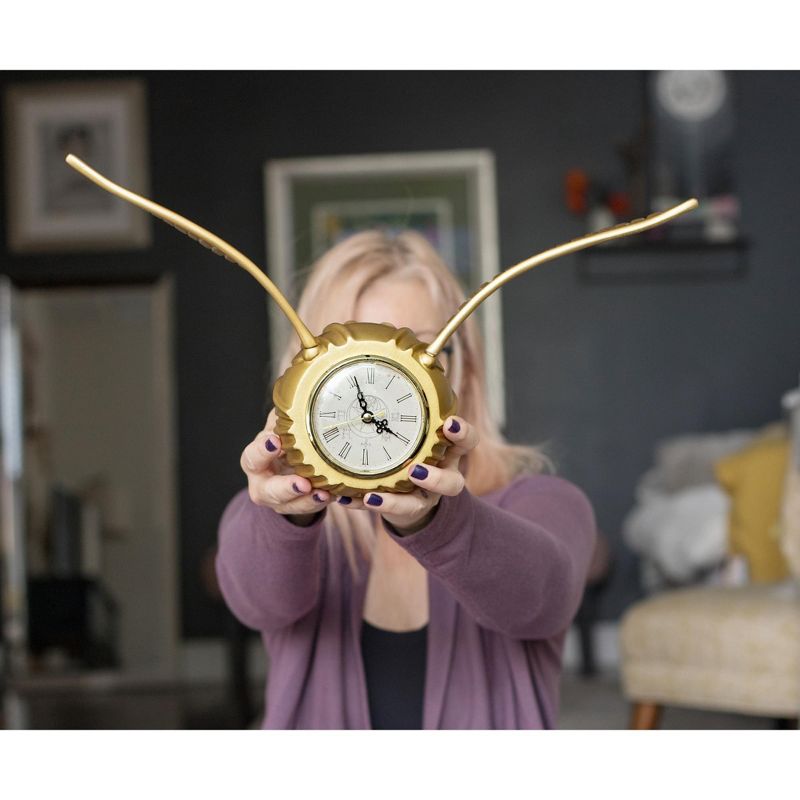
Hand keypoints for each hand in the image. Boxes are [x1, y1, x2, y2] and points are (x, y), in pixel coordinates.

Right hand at [240, 408, 332, 525]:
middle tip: (303, 483)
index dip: (262, 451)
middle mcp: (263, 483)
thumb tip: (294, 388)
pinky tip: (334, 494)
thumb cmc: (282, 444)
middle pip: (269, 491)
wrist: (284, 470)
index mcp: (256, 460)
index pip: (253, 456)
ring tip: (324, 493)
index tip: (275, 442)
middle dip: (286, 488)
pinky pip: (309, 508)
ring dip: (308, 501)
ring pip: (291, 505)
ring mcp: (279, 500)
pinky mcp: (296, 508)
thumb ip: (284, 415)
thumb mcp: (279, 429)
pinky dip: (321, 502)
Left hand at [338, 415, 478, 534]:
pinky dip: (365, 503)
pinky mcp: (405, 510)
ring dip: (396, 501)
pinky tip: (345, 499)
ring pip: (419, 504)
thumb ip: (414, 406)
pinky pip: (386, 511)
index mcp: (450, 451)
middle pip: (452, 483)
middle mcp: (444, 476)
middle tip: (414, 469)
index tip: (450, 424)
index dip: (463, 433)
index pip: (467, 441)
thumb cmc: (418, 449)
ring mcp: (425, 497)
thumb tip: (400, 367)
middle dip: (435, 478)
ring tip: (372, 496)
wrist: (415, 493)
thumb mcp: (421, 428)